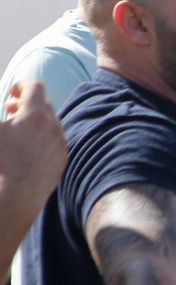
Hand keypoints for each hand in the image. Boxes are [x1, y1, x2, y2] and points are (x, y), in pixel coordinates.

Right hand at [0, 82, 65, 215]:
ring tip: (16, 130)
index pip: (35, 88)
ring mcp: (60, 146)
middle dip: (27, 104)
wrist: (12, 198)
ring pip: (51, 124)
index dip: (21, 86)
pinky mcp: (61, 162)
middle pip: (45, 105)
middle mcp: (53, 128)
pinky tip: (26, 148)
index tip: (10, 93)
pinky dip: (42, 139)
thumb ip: (0, 115)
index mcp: (35, 116)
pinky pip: (55, 142)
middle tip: (9, 110)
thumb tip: (6, 117)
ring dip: (34, 122)